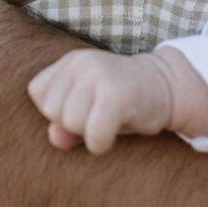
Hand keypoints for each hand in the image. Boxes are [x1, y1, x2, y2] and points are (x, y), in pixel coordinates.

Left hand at [28, 48, 175, 153]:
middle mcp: (81, 63)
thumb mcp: (89, 110)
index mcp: (71, 62)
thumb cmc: (123, 102)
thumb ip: (64, 124)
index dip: (57, 110)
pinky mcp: (118, 95)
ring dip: (89, 133)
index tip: (84, 107)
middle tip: (100, 115)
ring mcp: (99, 76)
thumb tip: (55, 138)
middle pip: (52, 111)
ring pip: (71, 123)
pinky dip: (100, 144)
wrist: (169, 88)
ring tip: (109, 120)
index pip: (38, 93)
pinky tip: (112, 136)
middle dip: (73, 123)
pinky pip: (94, 134)